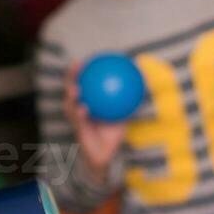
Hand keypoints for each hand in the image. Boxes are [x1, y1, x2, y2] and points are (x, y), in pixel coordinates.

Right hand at [64, 66, 126, 180]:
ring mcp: (76, 119)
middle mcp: (77, 108)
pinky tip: (85, 108)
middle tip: (76, 65)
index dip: (80, 71)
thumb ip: (130, 99)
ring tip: (76, 88)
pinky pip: (79, 121)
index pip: (82, 83)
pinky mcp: (78, 131)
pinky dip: (81, 114)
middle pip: (70, 89)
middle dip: (70, 77)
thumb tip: (144, 80)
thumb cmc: (114, 132)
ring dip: (71, 95)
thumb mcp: (123, 113)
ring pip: (69, 104)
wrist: (107, 154)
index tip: (85, 59)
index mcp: (86, 102)